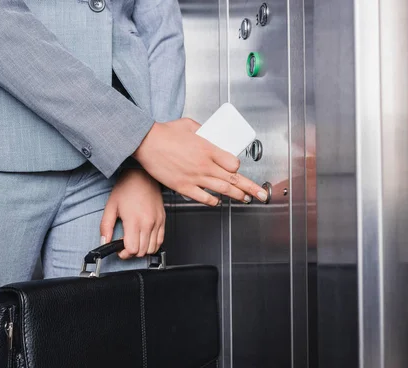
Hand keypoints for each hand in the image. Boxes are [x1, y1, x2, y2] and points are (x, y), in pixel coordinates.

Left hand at [100, 169, 165, 258]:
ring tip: (135, 241)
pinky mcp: (163, 220)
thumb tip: (104, 241)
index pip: (132, 249)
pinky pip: (160, 241)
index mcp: (134, 221)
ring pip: (152, 249)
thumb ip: (105, 226)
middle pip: (142, 252)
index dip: (123, 253)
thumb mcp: (111, 206)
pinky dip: (152, 245)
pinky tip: (144, 239)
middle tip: (124, 245)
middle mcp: (148, 223)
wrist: (142, 176)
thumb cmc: (127, 188)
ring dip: (142, 250)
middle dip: (131, 252)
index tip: (119, 248)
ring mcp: (157, 222)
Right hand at [133, 119, 268, 205]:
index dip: (238, 167)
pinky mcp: (184, 186)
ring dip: (236, 196)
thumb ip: (204, 131)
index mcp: (208, 148)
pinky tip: (217, 201)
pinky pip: (203, 198)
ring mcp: (195, 177)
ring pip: (222, 190)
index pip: (233, 163)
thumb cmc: (165, 132)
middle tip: (262, 195)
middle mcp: (205, 165)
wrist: (146, 143)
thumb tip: (211, 134)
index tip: (238, 168)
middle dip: (251, 188)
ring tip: (245, 199)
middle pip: (233, 180)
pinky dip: (213, 201)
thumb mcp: (190, 125)